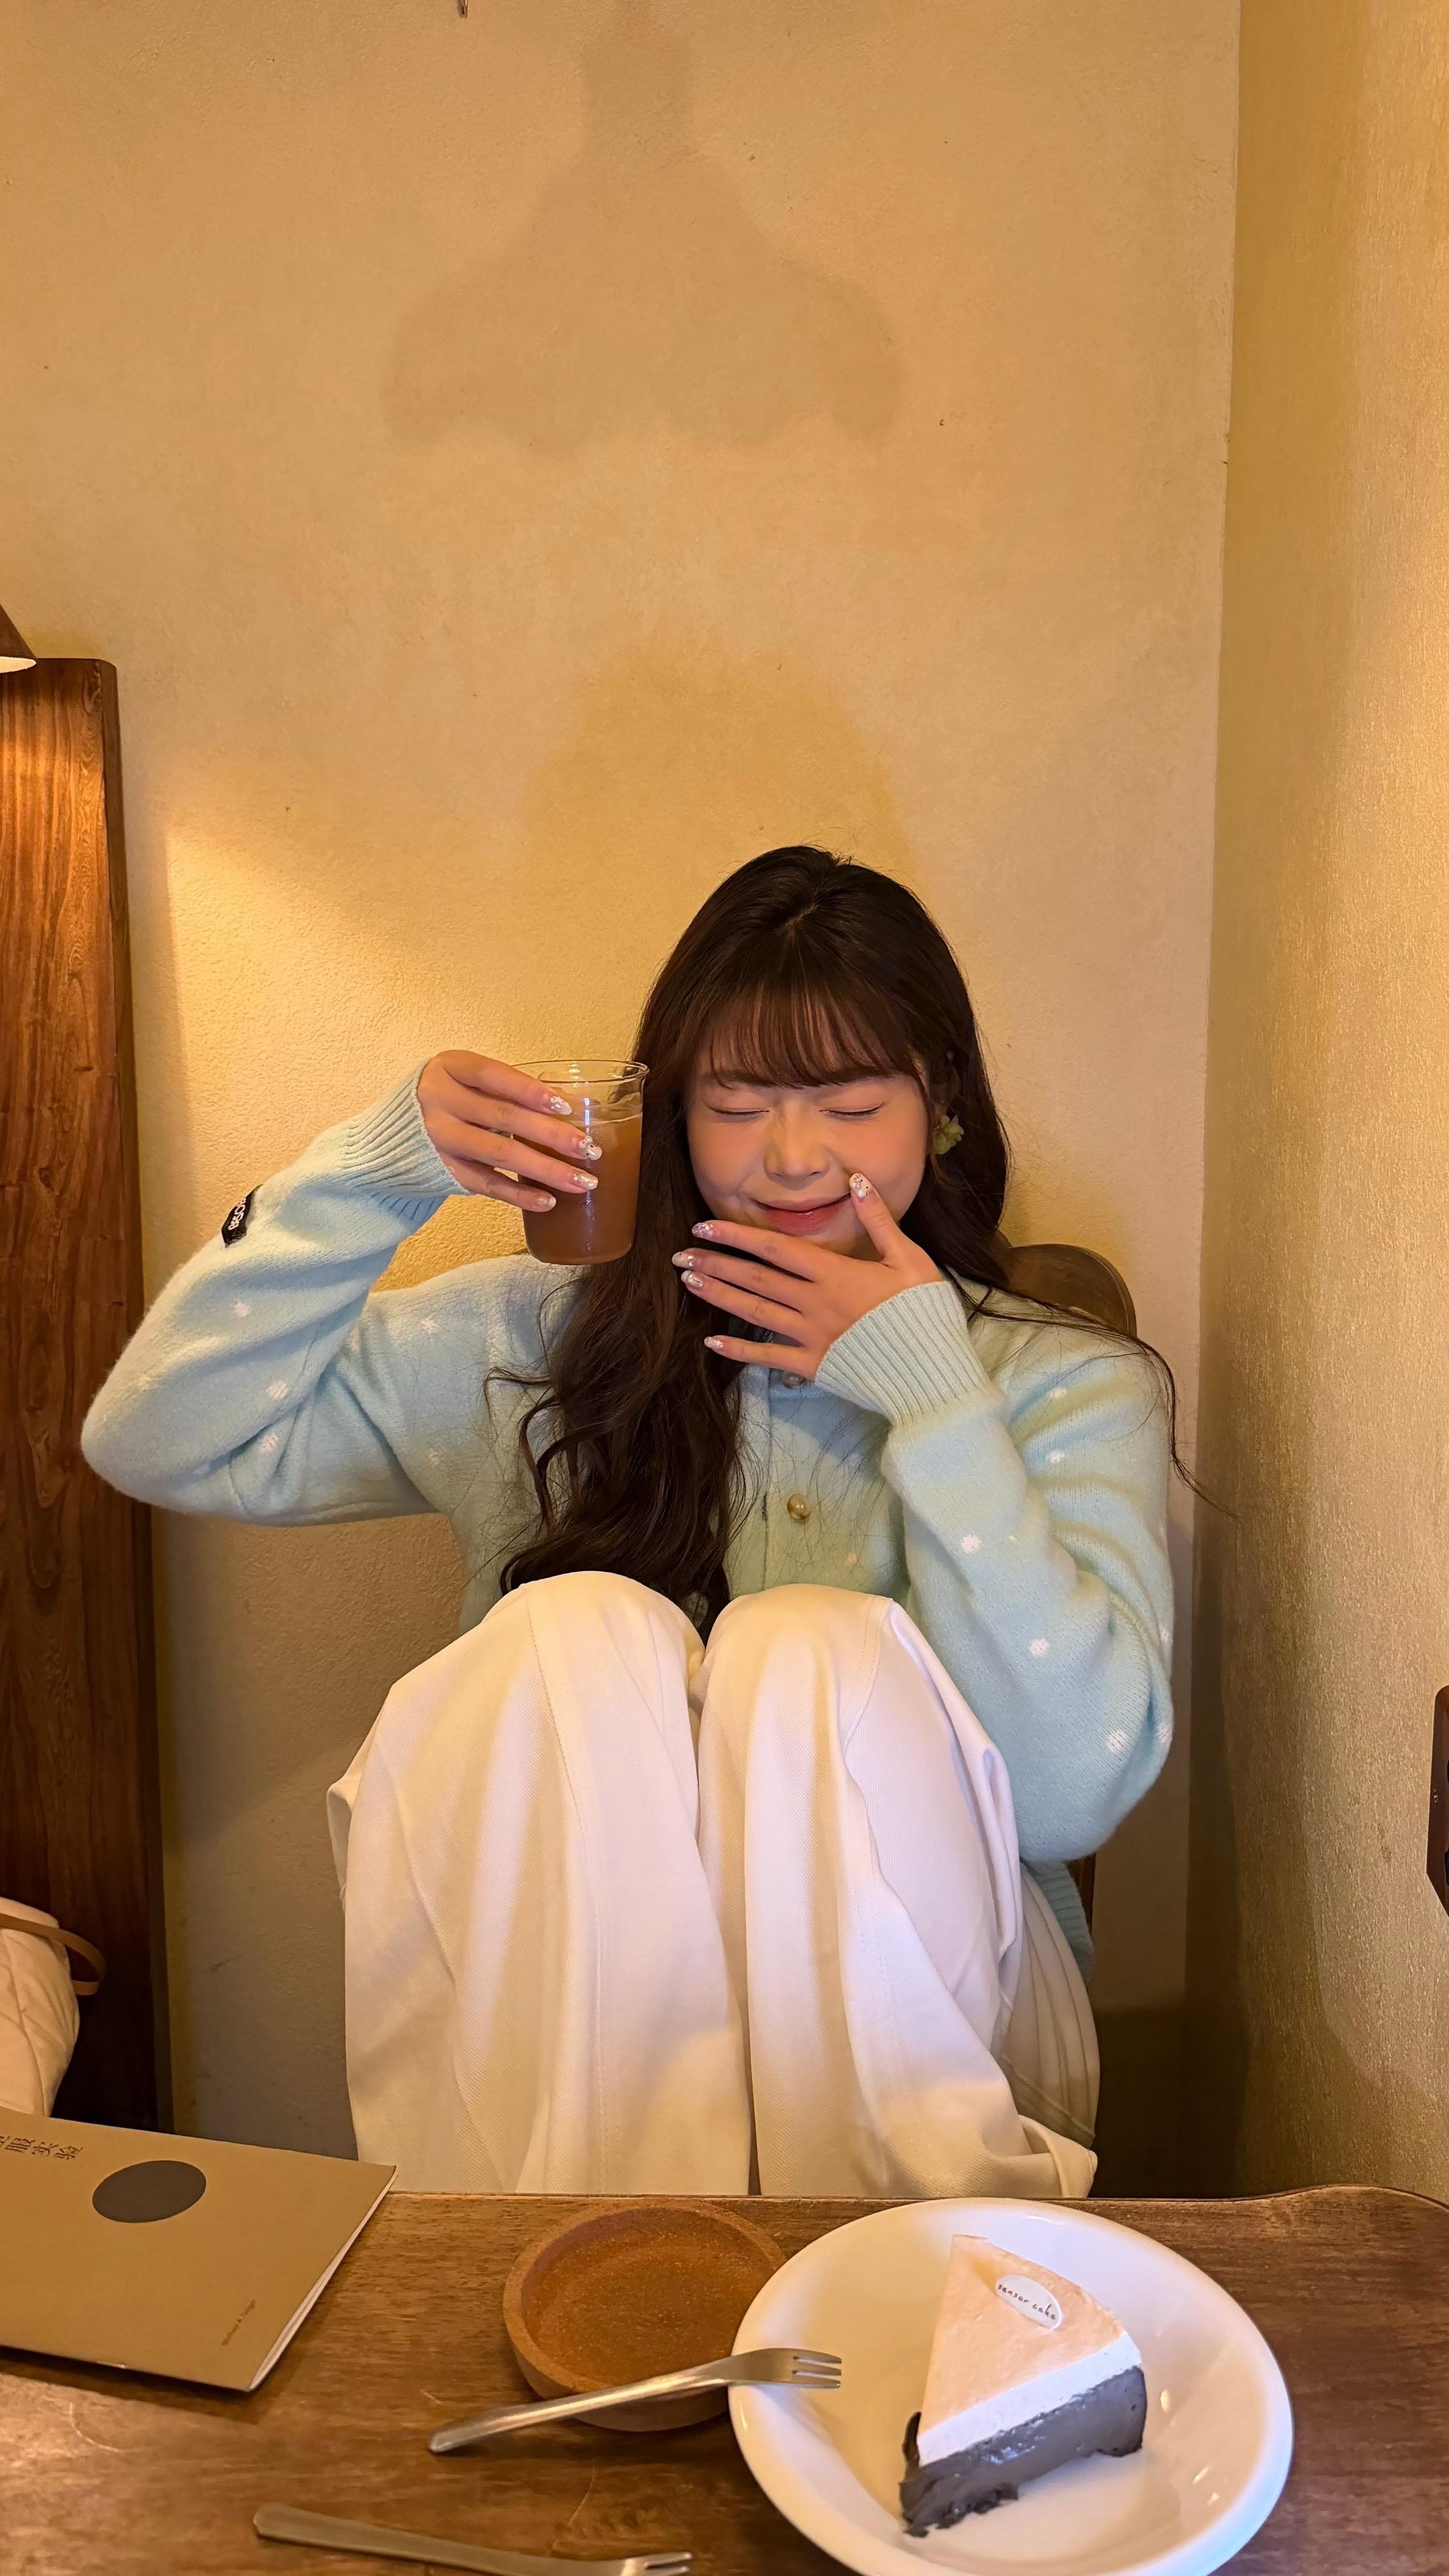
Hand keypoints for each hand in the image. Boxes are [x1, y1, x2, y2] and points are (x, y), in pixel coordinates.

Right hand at [417, 1052, 600, 1211]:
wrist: (393, 1136)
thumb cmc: (449, 1100)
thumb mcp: (468, 1082)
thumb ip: (511, 1089)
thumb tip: (579, 1103)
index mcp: (450, 1068)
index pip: (493, 1075)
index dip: (530, 1090)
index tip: (566, 1107)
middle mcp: (440, 1101)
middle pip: (503, 1118)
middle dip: (551, 1135)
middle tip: (590, 1149)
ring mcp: (440, 1139)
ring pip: (500, 1154)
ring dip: (546, 1169)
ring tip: (583, 1180)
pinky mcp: (446, 1171)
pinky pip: (488, 1185)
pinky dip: (519, 1194)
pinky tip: (549, 1200)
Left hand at [674, 1174, 942, 1374]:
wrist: (933, 1372)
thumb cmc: (925, 1313)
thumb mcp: (910, 1258)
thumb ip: (879, 1219)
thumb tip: (857, 1180)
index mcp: (834, 1273)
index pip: (774, 1247)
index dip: (735, 1235)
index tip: (703, 1226)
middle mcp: (814, 1303)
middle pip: (755, 1278)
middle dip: (715, 1264)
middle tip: (680, 1256)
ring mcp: (810, 1337)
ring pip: (754, 1312)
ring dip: (719, 1296)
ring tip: (689, 1284)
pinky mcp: (813, 1367)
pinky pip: (768, 1357)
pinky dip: (739, 1349)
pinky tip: (712, 1342)